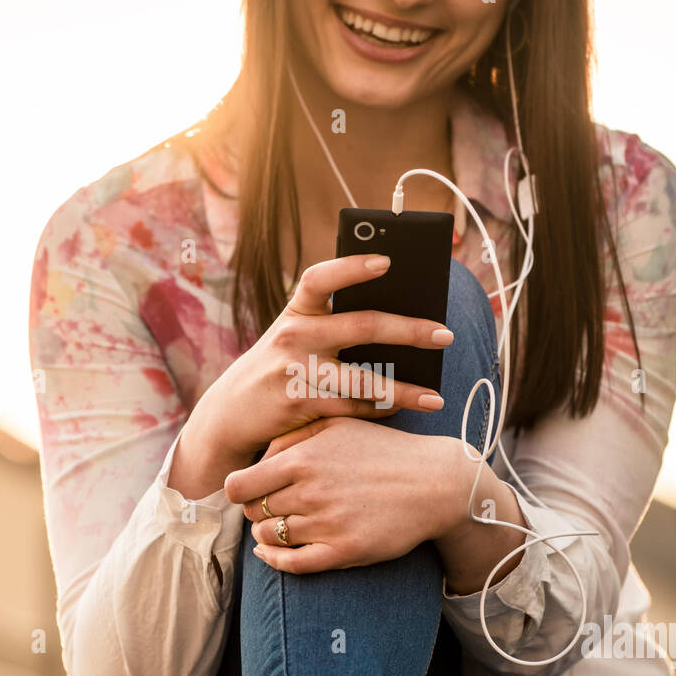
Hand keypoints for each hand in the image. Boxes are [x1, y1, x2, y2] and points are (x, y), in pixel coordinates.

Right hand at [170, 253, 453, 498]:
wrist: (230, 414)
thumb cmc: (278, 368)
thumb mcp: (294, 338)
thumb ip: (333, 325)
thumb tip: (401, 324)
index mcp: (296, 310)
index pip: (321, 278)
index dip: (353, 267)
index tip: (388, 261)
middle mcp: (294, 336)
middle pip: (362, 326)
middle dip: (409, 330)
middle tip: (445, 334)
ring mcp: (294, 371)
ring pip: (364, 380)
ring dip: (405, 390)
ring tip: (436, 397)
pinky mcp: (298, 405)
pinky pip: (351, 408)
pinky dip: (379, 411)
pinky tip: (402, 412)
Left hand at [223, 417, 467, 574]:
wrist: (435, 482)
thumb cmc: (384, 451)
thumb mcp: (337, 427)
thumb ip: (293, 438)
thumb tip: (258, 460)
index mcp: (303, 458)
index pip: (239, 485)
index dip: (240, 490)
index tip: (250, 491)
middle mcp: (310, 491)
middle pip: (254, 512)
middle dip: (257, 511)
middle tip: (271, 508)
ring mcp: (327, 523)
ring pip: (270, 537)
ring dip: (268, 534)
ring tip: (280, 527)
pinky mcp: (345, 550)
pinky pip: (294, 564)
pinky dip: (276, 561)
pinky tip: (273, 554)